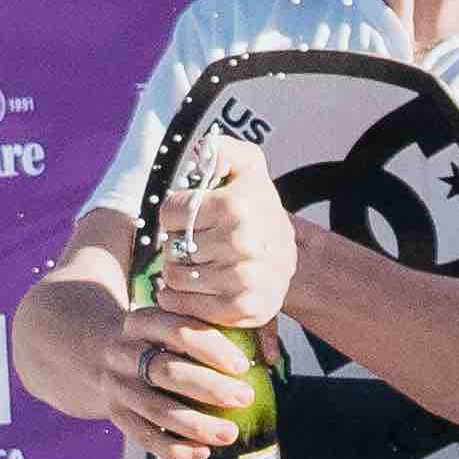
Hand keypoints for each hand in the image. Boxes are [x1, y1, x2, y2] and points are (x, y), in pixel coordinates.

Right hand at [15, 244, 266, 458]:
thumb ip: (208, 325)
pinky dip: (173, 448)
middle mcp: (122, 352)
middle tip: (245, 397)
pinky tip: (202, 453)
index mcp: (140, 320)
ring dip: (195, 424)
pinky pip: (143, 436)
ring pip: (155, 409)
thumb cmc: (156, 335)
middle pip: (165, 371)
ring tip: (230, 434)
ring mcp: (115, 385)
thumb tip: (268, 347)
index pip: (175, 329)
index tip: (241, 363)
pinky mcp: (114, 414)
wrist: (92, 349)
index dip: (208, 346)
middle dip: (208, 387)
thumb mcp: (170, 317)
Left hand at [139, 137, 298, 332]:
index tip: (187, 218)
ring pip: (174, 276)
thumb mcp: (248, 168)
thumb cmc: (258, 209)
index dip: (173, 215)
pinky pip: (184, 305)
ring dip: (177, 272)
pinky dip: (179, 299)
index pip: (170, 213)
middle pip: (171, 247)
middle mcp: (242, 242)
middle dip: (176, 244)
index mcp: (237, 205)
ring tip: (194, 264)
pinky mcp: (241, 309)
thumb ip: (224, 150)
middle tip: (193, 244)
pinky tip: (193, 287)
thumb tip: (203, 149)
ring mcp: (243, 279)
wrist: (287, 256)